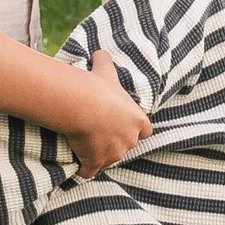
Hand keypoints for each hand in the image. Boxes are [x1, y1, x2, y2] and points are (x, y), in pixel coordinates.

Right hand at [63, 50, 151, 178]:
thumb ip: (105, 61)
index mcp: (138, 120)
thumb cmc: (96, 87)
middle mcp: (129, 140)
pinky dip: (84, 170)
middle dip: (117, 141)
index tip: (123, 124)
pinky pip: (90, 172)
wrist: (81, 105)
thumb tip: (99, 53)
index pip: (146, 130)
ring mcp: (113, 154)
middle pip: (127, 145)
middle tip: (101, 133)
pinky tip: (78, 167)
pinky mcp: (95, 162)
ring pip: (110, 159)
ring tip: (87, 146)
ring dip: (101, 155)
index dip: (135, 128)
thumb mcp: (105, 69)